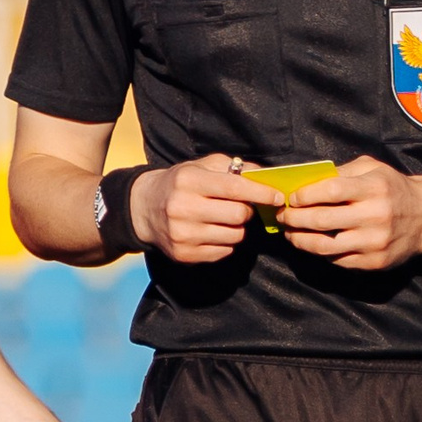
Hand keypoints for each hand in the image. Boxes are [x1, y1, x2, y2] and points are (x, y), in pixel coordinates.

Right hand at [129, 156, 284, 262]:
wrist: (143, 209)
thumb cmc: (179, 184)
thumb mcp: (201, 166)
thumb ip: (234, 168)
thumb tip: (265, 177)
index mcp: (188, 181)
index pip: (234, 189)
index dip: (261, 193)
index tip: (277, 197)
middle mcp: (183, 208)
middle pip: (238, 216)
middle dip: (247, 211)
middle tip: (242, 207)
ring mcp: (183, 235)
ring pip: (234, 236)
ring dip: (237, 228)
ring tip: (224, 219)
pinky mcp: (184, 255)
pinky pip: (224, 252)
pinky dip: (226, 242)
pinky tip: (213, 231)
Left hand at [275, 157, 421, 270]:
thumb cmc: (394, 188)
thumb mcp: (373, 169)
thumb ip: (342, 173)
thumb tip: (305, 183)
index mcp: (373, 188)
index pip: (330, 191)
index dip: (304, 196)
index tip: (290, 198)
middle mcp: (375, 216)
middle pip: (322, 220)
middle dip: (294, 219)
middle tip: (282, 217)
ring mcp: (375, 242)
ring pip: (325, 246)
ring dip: (300, 240)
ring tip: (290, 234)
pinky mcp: (375, 262)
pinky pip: (338, 260)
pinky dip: (320, 253)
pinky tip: (312, 244)